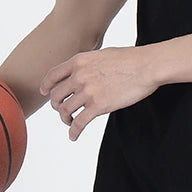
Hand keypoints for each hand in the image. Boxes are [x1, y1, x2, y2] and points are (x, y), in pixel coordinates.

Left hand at [40, 47, 159, 139]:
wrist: (146, 66)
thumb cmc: (130, 59)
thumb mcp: (102, 54)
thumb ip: (88, 64)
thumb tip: (83, 73)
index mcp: (79, 61)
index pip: (53, 75)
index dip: (46, 86)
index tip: (45, 93)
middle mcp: (79, 76)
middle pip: (56, 95)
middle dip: (56, 105)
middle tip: (63, 111)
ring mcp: (88, 91)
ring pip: (64, 110)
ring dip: (65, 119)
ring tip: (70, 123)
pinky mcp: (99, 106)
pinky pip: (79, 123)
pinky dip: (73, 132)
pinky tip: (73, 136)